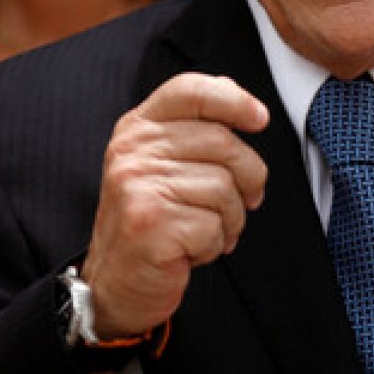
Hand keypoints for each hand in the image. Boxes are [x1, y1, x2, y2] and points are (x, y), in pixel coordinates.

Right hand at [80, 73, 268, 338]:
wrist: (114, 283)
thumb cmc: (153, 217)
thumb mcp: (163, 162)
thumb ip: (193, 125)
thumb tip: (234, 91)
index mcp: (138, 127)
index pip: (190, 90)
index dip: (233, 99)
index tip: (259, 118)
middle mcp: (132, 151)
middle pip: (222, 141)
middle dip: (248, 176)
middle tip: (244, 198)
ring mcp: (137, 186)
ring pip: (224, 187)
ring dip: (231, 218)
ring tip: (208, 229)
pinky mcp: (149, 224)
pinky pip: (213, 226)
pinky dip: (215, 244)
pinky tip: (193, 250)